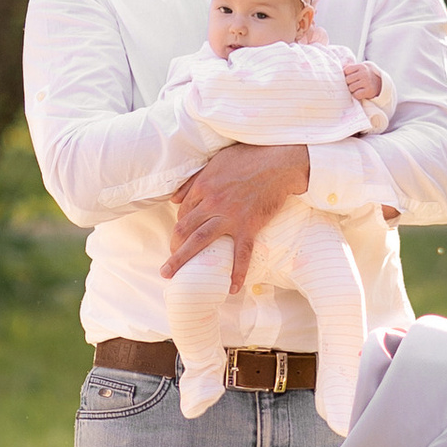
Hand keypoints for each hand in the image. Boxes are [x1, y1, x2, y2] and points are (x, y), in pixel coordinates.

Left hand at [163, 140, 306, 287]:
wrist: (279, 162)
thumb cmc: (248, 158)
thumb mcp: (215, 162)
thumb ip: (194, 180)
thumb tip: (174, 199)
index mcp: (203, 187)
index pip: (183, 212)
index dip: (178, 228)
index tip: (180, 239)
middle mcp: (211, 203)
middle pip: (183, 229)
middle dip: (172, 248)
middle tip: (167, 264)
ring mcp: (229, 216)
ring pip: (200, 241)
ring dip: (182, 260)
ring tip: (170, 275)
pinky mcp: (249, 225)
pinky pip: (241, 253)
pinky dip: (237, 272)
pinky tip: (232, 288)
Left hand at [341, 57, 383, 107]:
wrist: (380, 82)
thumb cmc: (365, 75)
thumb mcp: (360, 68)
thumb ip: (350, 68)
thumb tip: (337, 69)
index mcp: (361, 66)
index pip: (346, 71)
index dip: (346, 75)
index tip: (350, 77)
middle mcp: (364, 73)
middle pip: (347, 80)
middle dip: (349, 83)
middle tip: (354, 83)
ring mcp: (367, 82)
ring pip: (351, 88)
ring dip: (352, 89)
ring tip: (357, 88)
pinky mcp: (369, 91)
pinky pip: (356, 94)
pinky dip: (357, 95)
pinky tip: (360, 92)